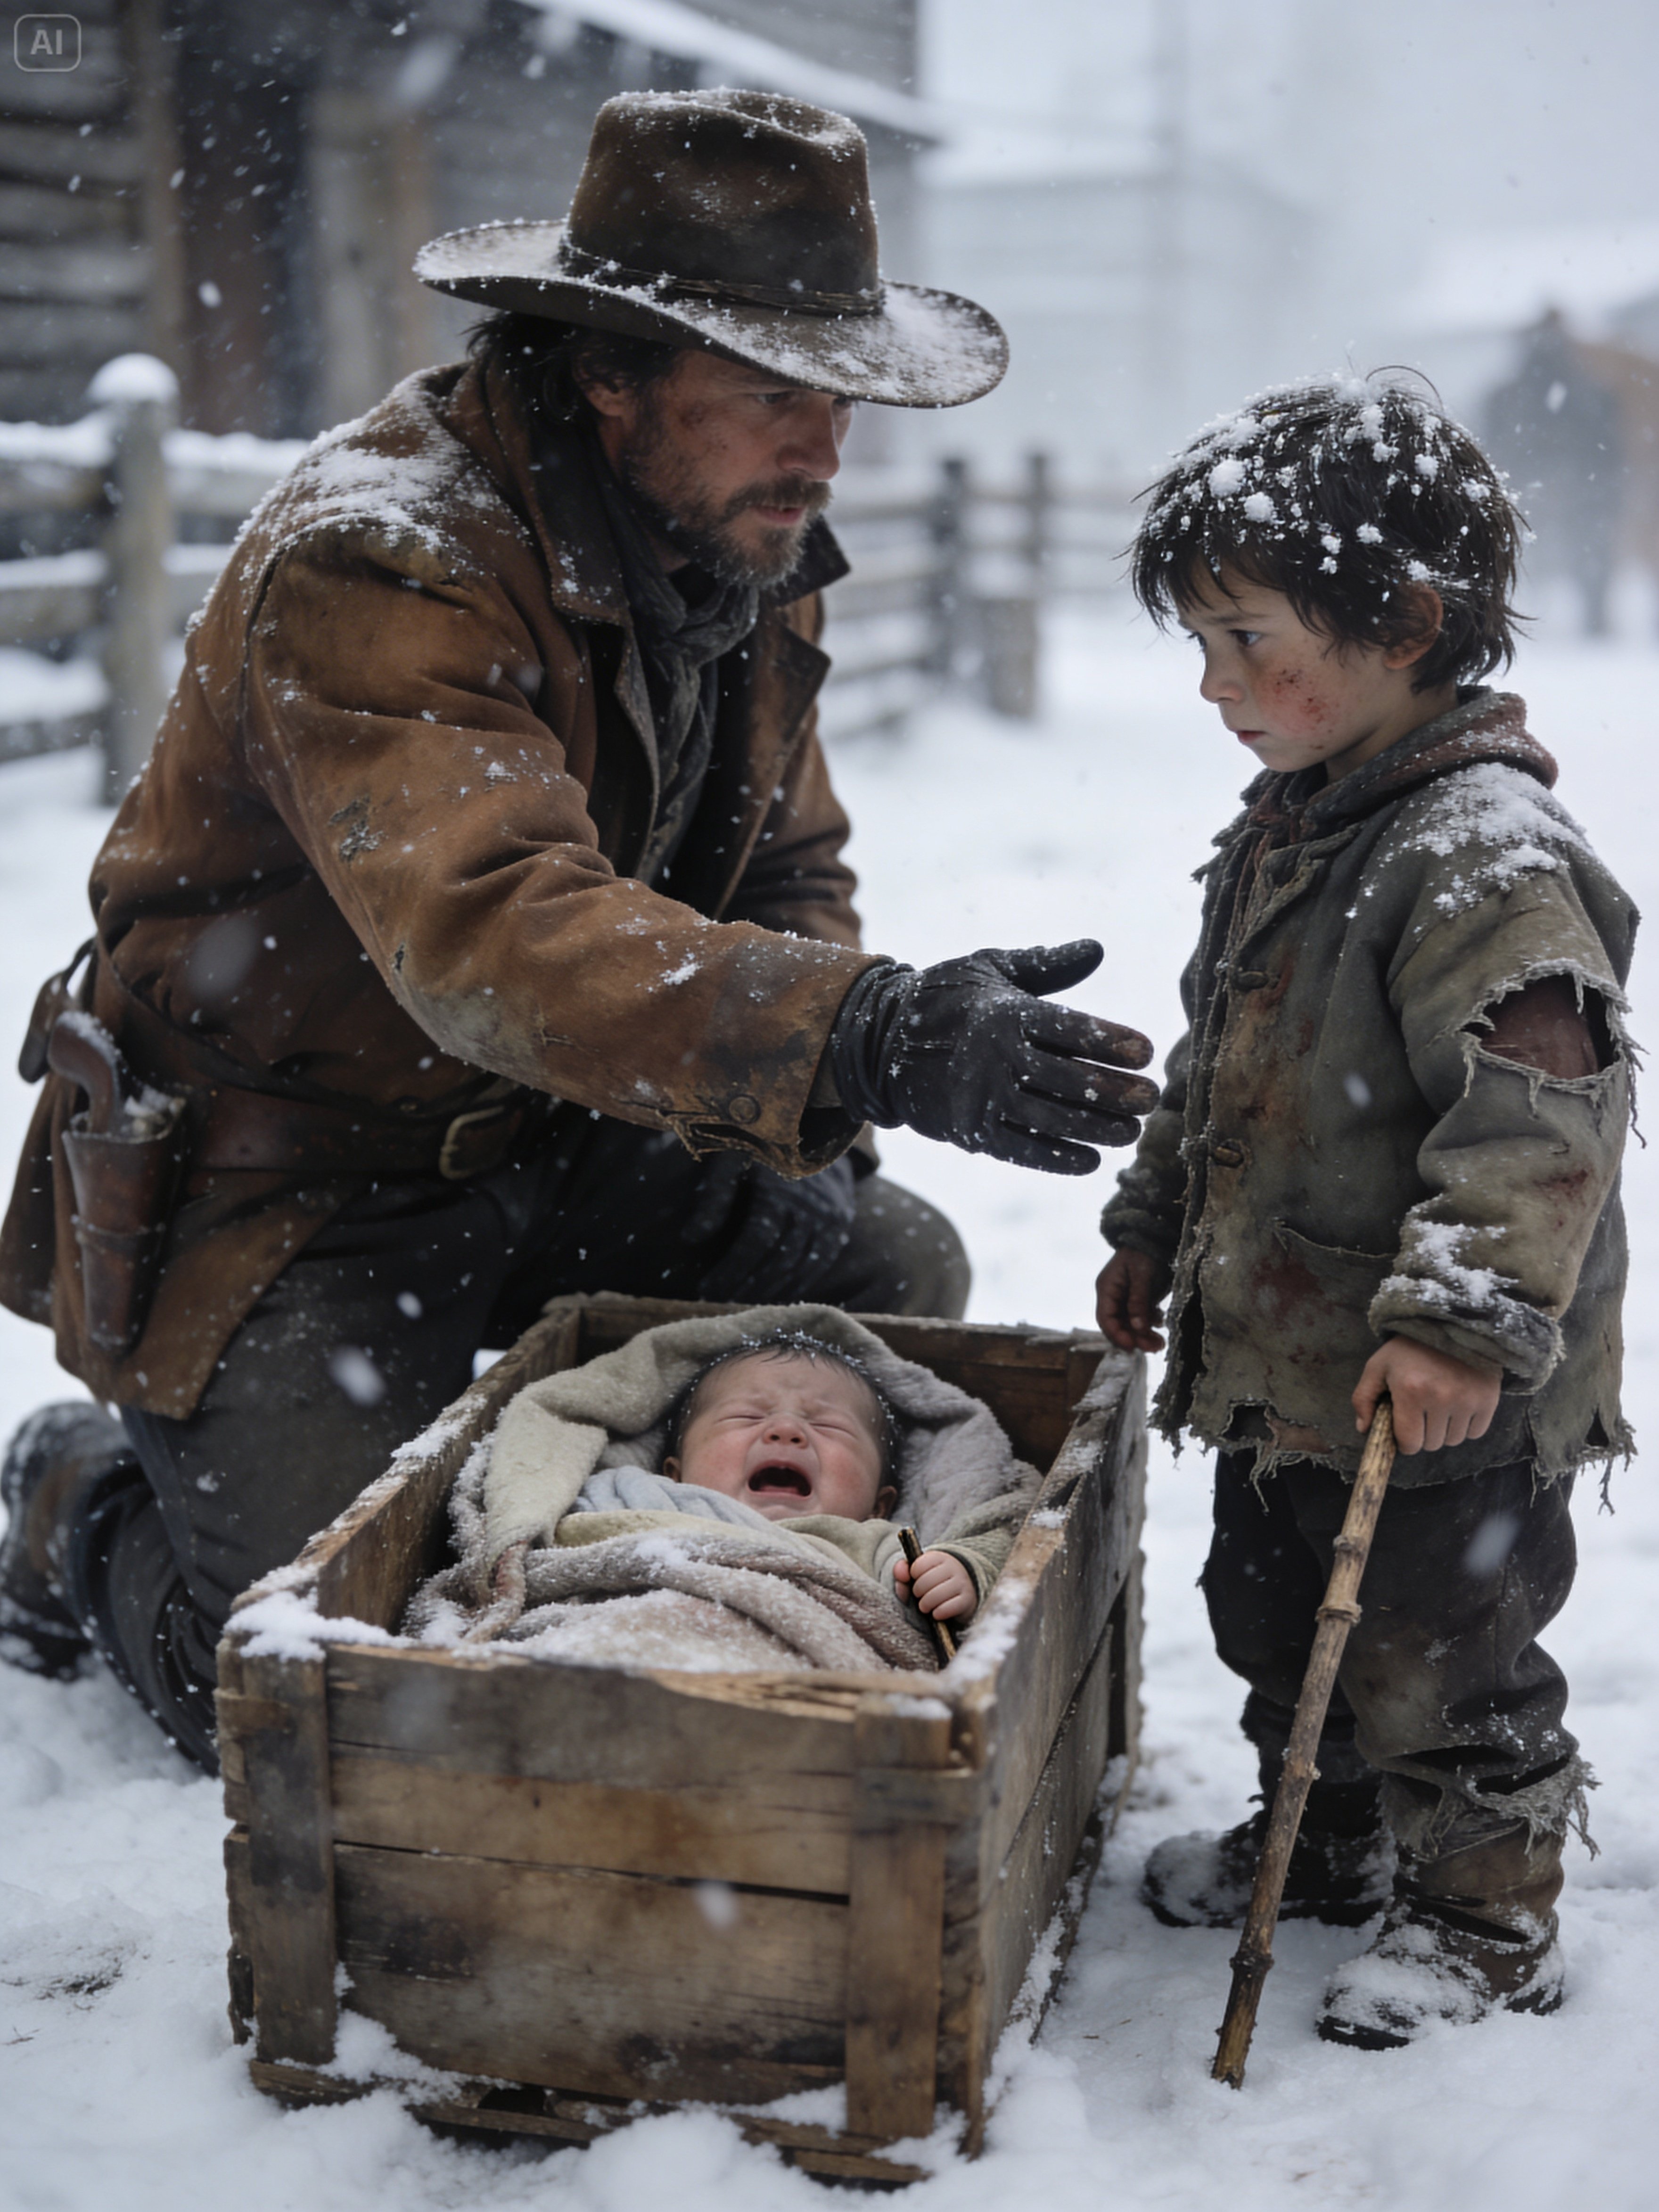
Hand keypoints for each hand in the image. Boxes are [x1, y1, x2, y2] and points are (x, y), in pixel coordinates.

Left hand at [682, 1153, 856, 1301]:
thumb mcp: (734, 1159)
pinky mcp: (839, 1227)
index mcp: (780, 1191)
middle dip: (747, 1288)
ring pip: (799, 1267)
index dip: (731, 1270)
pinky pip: (819, 1265)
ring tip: (742, 1307)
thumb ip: (714, 1198)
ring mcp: (829, 1220)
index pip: (754, 1242)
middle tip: (719, 1306)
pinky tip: (775, 1297)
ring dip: (770, 1292)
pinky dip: (797, 1285)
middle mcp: (810, 1209)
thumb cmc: (764, 1145)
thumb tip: (689, 1239)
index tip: (706, 1290)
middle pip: (777, 1261)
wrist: (818, 1127)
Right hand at [827, 941, 1158, 1175]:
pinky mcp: (970, 1130)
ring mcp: (982, 1098)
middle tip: (1152, 1098)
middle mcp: (995, 1057)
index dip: (1110, 1041)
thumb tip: (1097, 949)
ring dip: (1097, 1128)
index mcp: (1005, 1013)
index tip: (1146, 1051)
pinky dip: (1057, 1158)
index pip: (1069, 1028)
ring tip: (1132, 1131)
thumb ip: (1046, 964)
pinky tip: (1091, 1159)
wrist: (881, 1041)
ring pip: (1052, 1119)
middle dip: (1116, 1091)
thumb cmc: (946, 997)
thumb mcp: (990, 968)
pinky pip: (1022, 1151)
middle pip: (1068, 1079)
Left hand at [893, 1548, 977, 1621]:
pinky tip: (936, 1613)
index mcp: (939, 1557)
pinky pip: (947, 1608)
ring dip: (925, 1605)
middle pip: (925, 1581)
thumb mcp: (918, 1576)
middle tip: (919, 1596)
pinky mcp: (967, 1600)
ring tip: (925, 1606)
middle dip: (917, 1592)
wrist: (962, 1594)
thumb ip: (903, 1572)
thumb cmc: (934, 1584)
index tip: (916, 1579)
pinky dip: (938, 1613)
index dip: (913, 1575)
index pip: (918, 1565)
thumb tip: (900, 1574)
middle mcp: (953, 1567)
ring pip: (935, 1596)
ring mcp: (962, 1583)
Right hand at [1096, 1248, 1165, 1350]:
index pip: (1105, 1318)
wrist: (1155, 1236)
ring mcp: (1126, 1298)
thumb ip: (1138, 1300)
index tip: (1132, 1346)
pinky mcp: (1139, 1298)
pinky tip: (1161, 1323)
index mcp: (1107, 1288)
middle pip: (1119, 1325)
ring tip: (1161, 1343)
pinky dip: (1150, 1324)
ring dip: (1144, 1335)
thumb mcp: (1142, 1275)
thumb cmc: (1144, 1251)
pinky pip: (1141, 1317)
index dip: (1117, 1335)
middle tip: (1156, 1348)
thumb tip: (1137, 1327)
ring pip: (1131, 1324)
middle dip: (1135, 1338)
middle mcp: (1113, 1296)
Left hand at [1352, 1336, 1501, 1454]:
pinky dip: (1465, 1426)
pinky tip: (1457, 1406)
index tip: (1404, 1428)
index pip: (1410, 1443)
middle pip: (1432, 1444)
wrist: (1450, 1322)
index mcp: (1411, 1391)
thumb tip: (1363, 1429)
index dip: (1404, 1440)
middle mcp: (1441, 1398)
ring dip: (1444, 1430)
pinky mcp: (1488, 1398)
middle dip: (1423, 1433)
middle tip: (1421, 1411)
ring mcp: (1467, 1399)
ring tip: (1439, 1405)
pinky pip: (1475, 1432)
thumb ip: (1364, 1397)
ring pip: (1453, 1440)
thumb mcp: (1379, 1365)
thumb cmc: (1410, 1346)